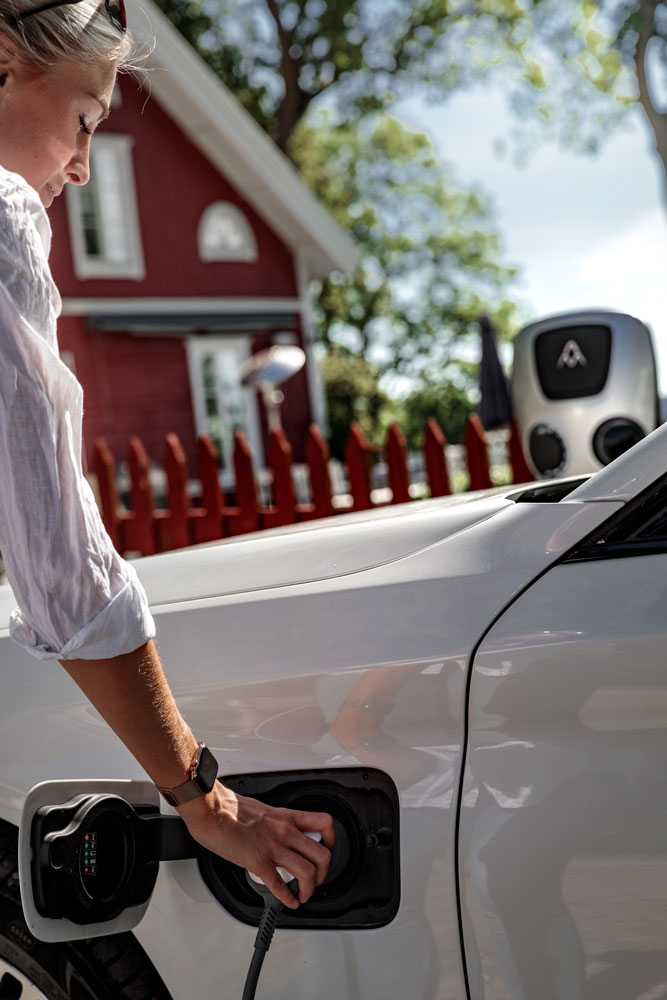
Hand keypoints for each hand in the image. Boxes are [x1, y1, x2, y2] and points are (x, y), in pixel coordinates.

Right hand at [177, 781, 334, 908]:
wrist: (212, 810)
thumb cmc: (231, 808)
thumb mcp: (264, 809)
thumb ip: (276, 822)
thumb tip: (280, 832)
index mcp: (286, 817)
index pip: (324, 824)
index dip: (332, 841)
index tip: (328, 850)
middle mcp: (284, 831)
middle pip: (322, 855)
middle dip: (324, 874)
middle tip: (317, 880)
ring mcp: (273, 847)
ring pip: (307, 872)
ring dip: (309, 889)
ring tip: (303, 894)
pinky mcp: (258, 861)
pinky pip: (279, 884)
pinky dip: (287, 898)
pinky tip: (287, 902)